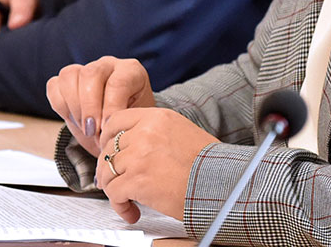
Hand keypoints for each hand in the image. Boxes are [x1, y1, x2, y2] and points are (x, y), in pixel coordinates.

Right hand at [47, 55, 153, 157]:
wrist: (116, 132)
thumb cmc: (129, 126)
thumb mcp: (134, 123)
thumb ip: (125, 120)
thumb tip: (108, 126)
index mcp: (130, 71)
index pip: (117, 82)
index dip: (111, 107)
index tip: (109, 128)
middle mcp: (107, 65)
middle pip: (90, 74)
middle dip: (90, 107)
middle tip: (93, 131)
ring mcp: (84, 69)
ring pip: (69, 75)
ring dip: (75, 107)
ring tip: (86, 130)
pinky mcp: (64, 81)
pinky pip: (54, 85)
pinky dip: (61, 106)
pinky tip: (75, 121)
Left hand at [96, 106, 215, 223]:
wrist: (222, 184)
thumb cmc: (209, 165)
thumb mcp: (182, 133)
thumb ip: (155, 134)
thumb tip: (131, 146)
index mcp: (157, 117)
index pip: (116, 121)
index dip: (108, 139)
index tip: (108, 151)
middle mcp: (145, 132)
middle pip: (108, 148)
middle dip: (109, 168)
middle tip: (114, 180)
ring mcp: (139, 155)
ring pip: (108, 171)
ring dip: (113, 189)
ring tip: (125, 200)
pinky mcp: (137, 180)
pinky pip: (114, 193)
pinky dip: (120, 206)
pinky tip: (131, 212)